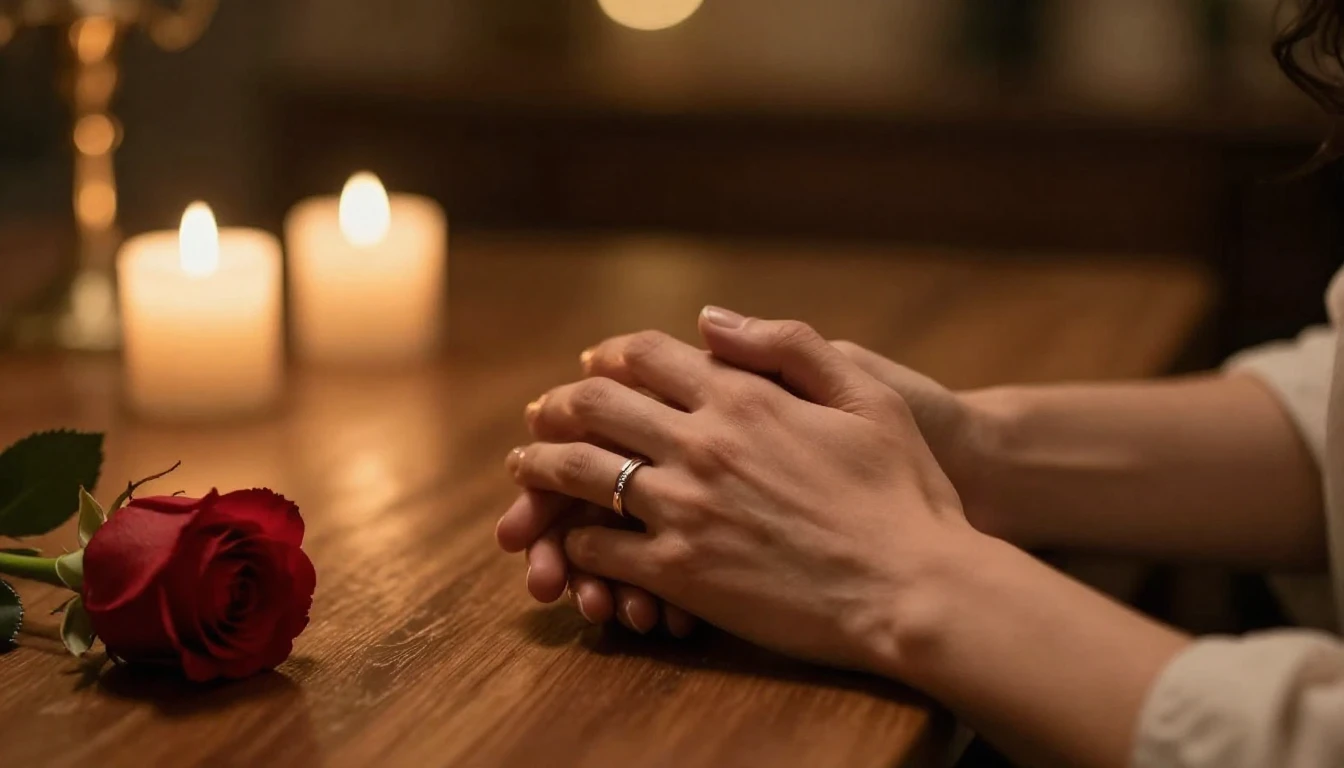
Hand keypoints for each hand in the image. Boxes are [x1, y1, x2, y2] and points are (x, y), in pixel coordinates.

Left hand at [503, 309, 979, 671]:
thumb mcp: (867, 394)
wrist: (916, 589)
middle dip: (559, 406)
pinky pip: (602, 548)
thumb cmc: (905, 492)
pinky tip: (577, 544)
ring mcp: (685, 510)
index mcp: (743, 398)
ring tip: (526, 471)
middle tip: (541, 415)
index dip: (609, 356)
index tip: (592, 365)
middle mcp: (702, 445)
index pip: (645, 356)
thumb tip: (710, 319)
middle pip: (596, 408)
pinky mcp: (681, 572)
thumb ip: (788, 345)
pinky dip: (581, 542)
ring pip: (582, 475)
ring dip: (543, 468)